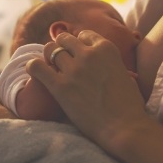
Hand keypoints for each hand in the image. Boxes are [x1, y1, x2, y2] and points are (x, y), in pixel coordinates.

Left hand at [26, 30, 147, 152]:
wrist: (124, 127)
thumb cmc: (128, 105)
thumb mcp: (124, 72)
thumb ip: (110, 62)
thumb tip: (102, 62)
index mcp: (106, 48)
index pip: (84, 35)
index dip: (80, 44)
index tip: (78, 53)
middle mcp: (88, 54)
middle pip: (64, 39)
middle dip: (62, 47)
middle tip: (62, 59)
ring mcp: (74, 70)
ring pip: (50, 49)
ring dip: (49, 56)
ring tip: (50, 65)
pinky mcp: (60, 87)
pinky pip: (37, 67)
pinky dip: (34, 66)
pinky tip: (35, 70)